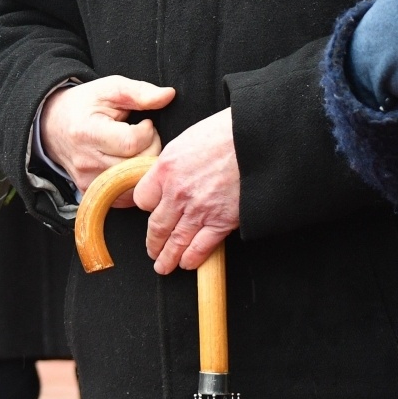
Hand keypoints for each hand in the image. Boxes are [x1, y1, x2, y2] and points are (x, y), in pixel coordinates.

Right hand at [40, 75, 174, 202]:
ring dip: (145, 166)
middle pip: (136, 166)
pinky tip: (132, 163)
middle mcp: (86, 162)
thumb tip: (169, 95)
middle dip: (151, 149)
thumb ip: (140, 91)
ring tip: (138, 149)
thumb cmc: (84, 105)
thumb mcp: (110, 88)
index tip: (145, 123)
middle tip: (145, 136)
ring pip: (134, 183)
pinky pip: (126, 195)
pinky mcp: (91, 192)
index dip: (147, 132)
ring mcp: (88, 181)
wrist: (53, 125)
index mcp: (87, 132)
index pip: (131, 143)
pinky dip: (135, 181)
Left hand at [133, 108, 239, 273]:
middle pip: (156, 226)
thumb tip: (170, 174)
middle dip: (153, 242)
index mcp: (166, 169)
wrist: (255, 141)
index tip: (151, 211)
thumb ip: (175, 162)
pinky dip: (192, 258)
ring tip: (164, 266)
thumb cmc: (225, 133)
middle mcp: (178, 193)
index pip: (142, 198)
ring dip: (167, 258)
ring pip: (175, 241)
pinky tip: (187, 263)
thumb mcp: (188, 139)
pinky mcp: (221, 222)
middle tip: (152, 251)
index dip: (147, 206)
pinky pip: (200, 247)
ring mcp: (199, 210)